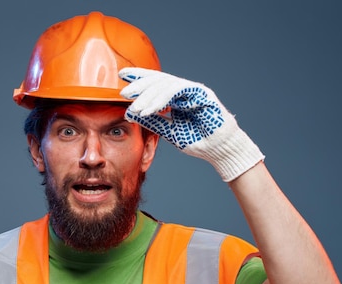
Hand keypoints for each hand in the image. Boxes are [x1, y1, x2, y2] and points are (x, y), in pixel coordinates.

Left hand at [119, 67, 263, 181]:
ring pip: (166, 85)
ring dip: (148, 96)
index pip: (156, 83)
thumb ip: (152, 121)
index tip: (123, 74)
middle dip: (140, 84)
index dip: (140, 77)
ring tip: (136, 108)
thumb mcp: (168, 131)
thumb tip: (130, 112)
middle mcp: (184, 91)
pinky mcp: (201, 94)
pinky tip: (149, 110)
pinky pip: (177, 91)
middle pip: (159, 80)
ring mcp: (193, 90)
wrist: (218, 150)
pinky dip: (161, 100)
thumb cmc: (197, 140)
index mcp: (176, 97)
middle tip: (125, 92)